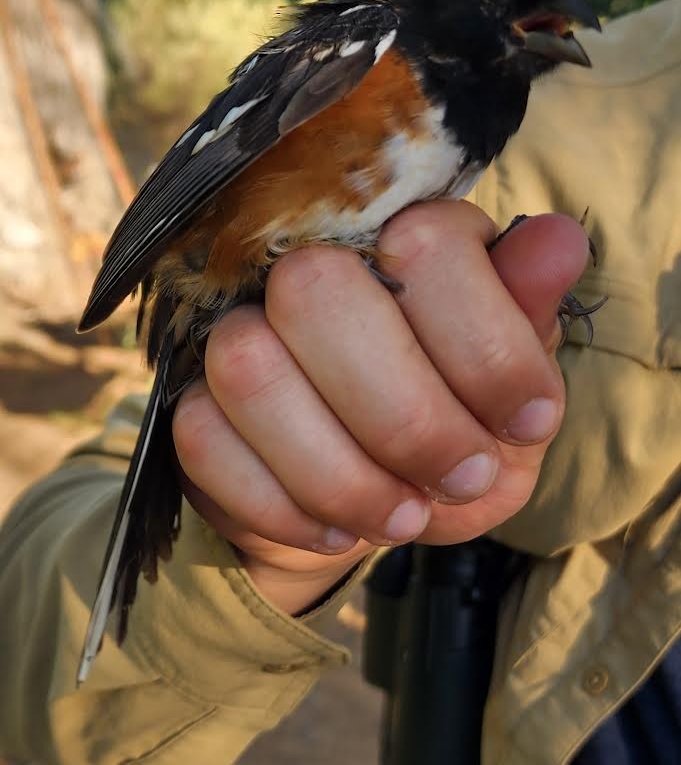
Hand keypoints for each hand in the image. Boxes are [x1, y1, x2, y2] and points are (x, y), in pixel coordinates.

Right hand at [173, 200, 589, 613]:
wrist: (372, 490)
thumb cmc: (456, 423)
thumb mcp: (513, 390)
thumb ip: (528, 321)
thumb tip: (561, 241)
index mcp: (404, 238)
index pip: (427, 245)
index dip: (485, 345)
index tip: (528, 422)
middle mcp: (309, 262)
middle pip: (317, 294)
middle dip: (406, 415)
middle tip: (463, 478)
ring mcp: (237, 327)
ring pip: (249, 367)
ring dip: (339, 470)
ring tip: (404, 517)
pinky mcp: (193, 399)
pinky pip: (201, 439)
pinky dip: (280, 505)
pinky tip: (335, 531)